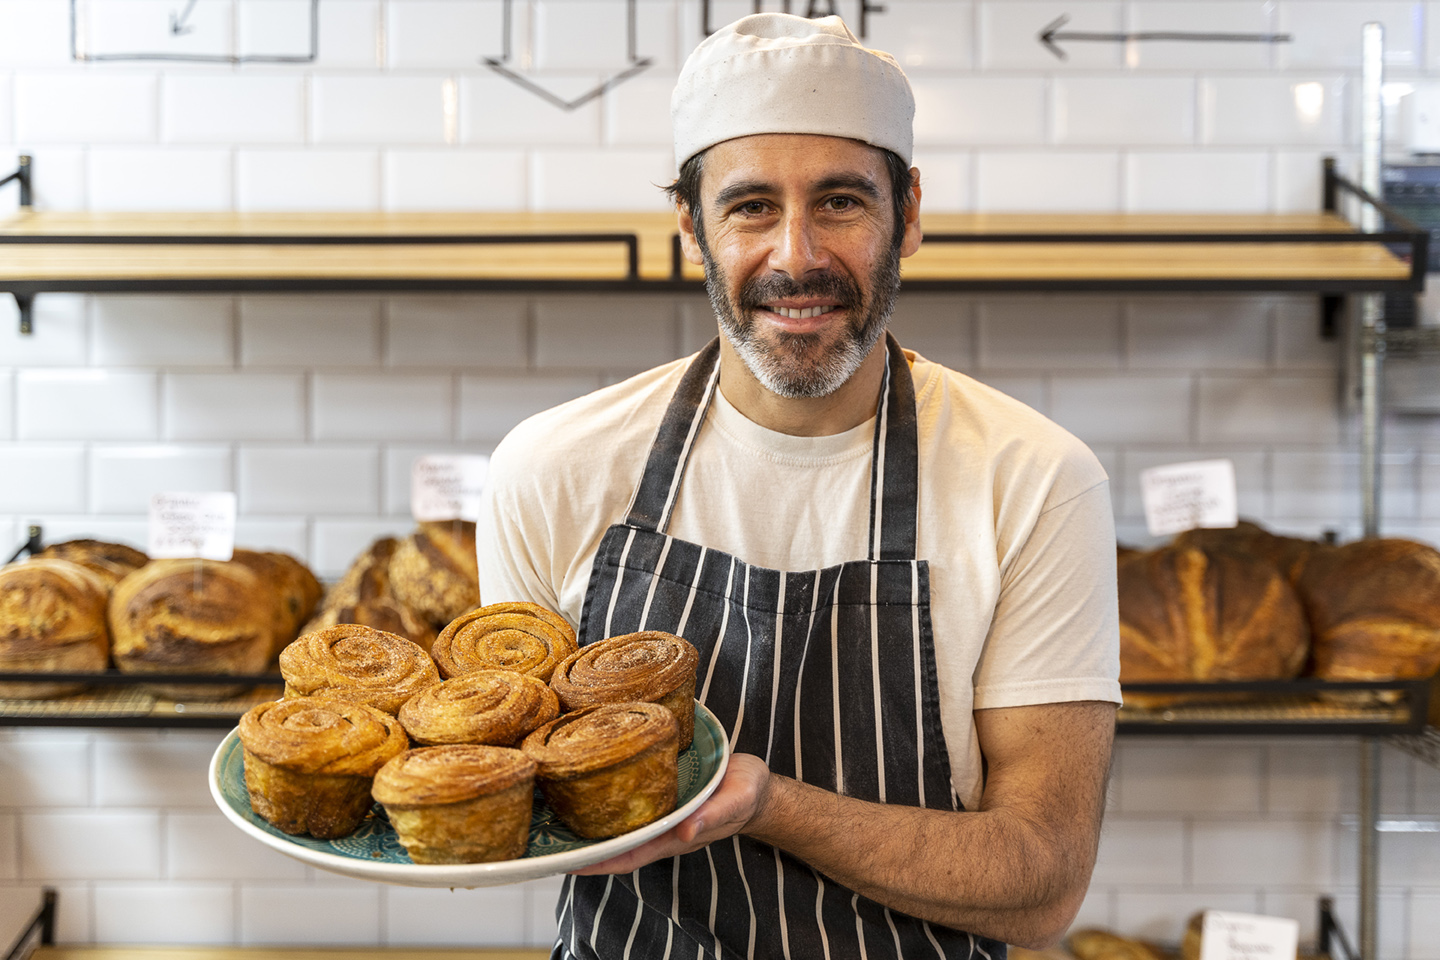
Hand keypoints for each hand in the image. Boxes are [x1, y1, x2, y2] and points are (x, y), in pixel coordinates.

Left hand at [568, 752, 772, 874]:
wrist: (756, 783)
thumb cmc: (747, 793)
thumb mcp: (736, 800)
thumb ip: (713, 815)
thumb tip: (685, 833)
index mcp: (673, 835)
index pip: (627, 857)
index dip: (597, 864)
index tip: (567, 864)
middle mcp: (659, 827)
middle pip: (612, 843)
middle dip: (580, 844)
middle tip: (544, 836)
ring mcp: (658, 811)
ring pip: (616, 823)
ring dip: (587, 822)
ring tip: (551, 810)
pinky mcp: (660, 792)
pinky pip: (627, 800)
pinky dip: (605, 798)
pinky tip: (586, 781)